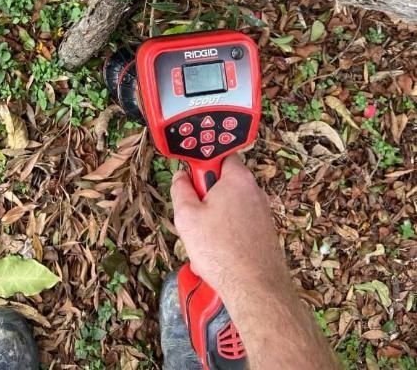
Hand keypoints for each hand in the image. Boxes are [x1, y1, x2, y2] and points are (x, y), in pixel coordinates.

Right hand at [171, 154, 339, 369]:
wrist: (254, 288)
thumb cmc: (221, 251)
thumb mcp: (187, 216)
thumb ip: (180, 190)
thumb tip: (181, 178)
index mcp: (238, 178)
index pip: (218, 156)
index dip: (201, 167)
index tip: (191, 182)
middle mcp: (254, 191)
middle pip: (223, 183)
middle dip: (205, 197)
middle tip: (195, 215)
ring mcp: (262, 212)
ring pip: (229, 207)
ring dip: (214, 219)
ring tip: (205, 241)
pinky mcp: (264, 232)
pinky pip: (239, 225)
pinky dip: (226, 234)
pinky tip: (217, 254)